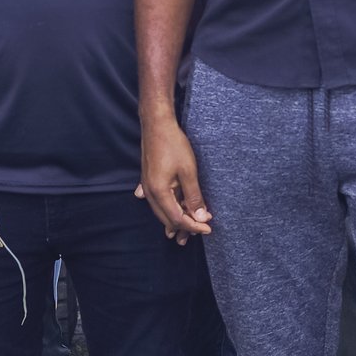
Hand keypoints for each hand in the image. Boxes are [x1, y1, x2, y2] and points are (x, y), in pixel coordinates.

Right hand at [141, 113, 212, 240]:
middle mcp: (150, 193)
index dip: (193, 226)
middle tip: (201, 230)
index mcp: (159, 192)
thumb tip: (200, 217)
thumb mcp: (188, 171)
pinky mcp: (149, 181)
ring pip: (163, 211)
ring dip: (177, 220)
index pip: (177, 219)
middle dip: (185, 227)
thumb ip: (194, 196)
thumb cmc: (173, 144)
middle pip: (167, 219)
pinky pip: (159, 201)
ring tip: (188, 229)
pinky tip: (175, 211)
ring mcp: (147, 187)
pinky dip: (170, 209)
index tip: (208, 229)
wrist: (157, 125)